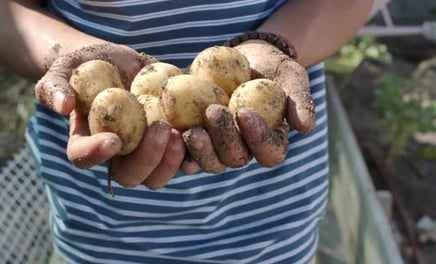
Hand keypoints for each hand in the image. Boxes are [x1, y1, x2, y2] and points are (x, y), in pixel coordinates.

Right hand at [35, 43, 187, 189]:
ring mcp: (143, 151)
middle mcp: (116, 155)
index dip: (97, 154)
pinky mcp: (168, 143)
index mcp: (87, 141)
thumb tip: (64, 106)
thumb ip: (55, 86)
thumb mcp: (64, 69)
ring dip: (172, 161)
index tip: (114, 140)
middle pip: (129, 176)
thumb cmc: (85, 66)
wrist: (116, 63)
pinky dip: (194, 152)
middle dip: (147, 159)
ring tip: (181, 132)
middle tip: (161, 130)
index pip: (84, 157)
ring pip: (158, 175)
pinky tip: (201, 135)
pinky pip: (183, 157)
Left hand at [185, 40, 313, 170]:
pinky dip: (178, 147)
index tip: (245, 112)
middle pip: (235, 159)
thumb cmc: (274, 69)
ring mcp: (219, 146)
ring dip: (200, 148)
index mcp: (270, 142)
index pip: (269, 152)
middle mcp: (244, 149)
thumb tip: (305, 128)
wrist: (246, 59)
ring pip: (210, 160)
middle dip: (224, 139)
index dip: (258, 138)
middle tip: (213, 111)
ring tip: (191, 128)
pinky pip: (187, 150)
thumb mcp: (292, 78)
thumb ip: (300, 102)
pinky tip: (171, 134)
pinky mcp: (197, 137)